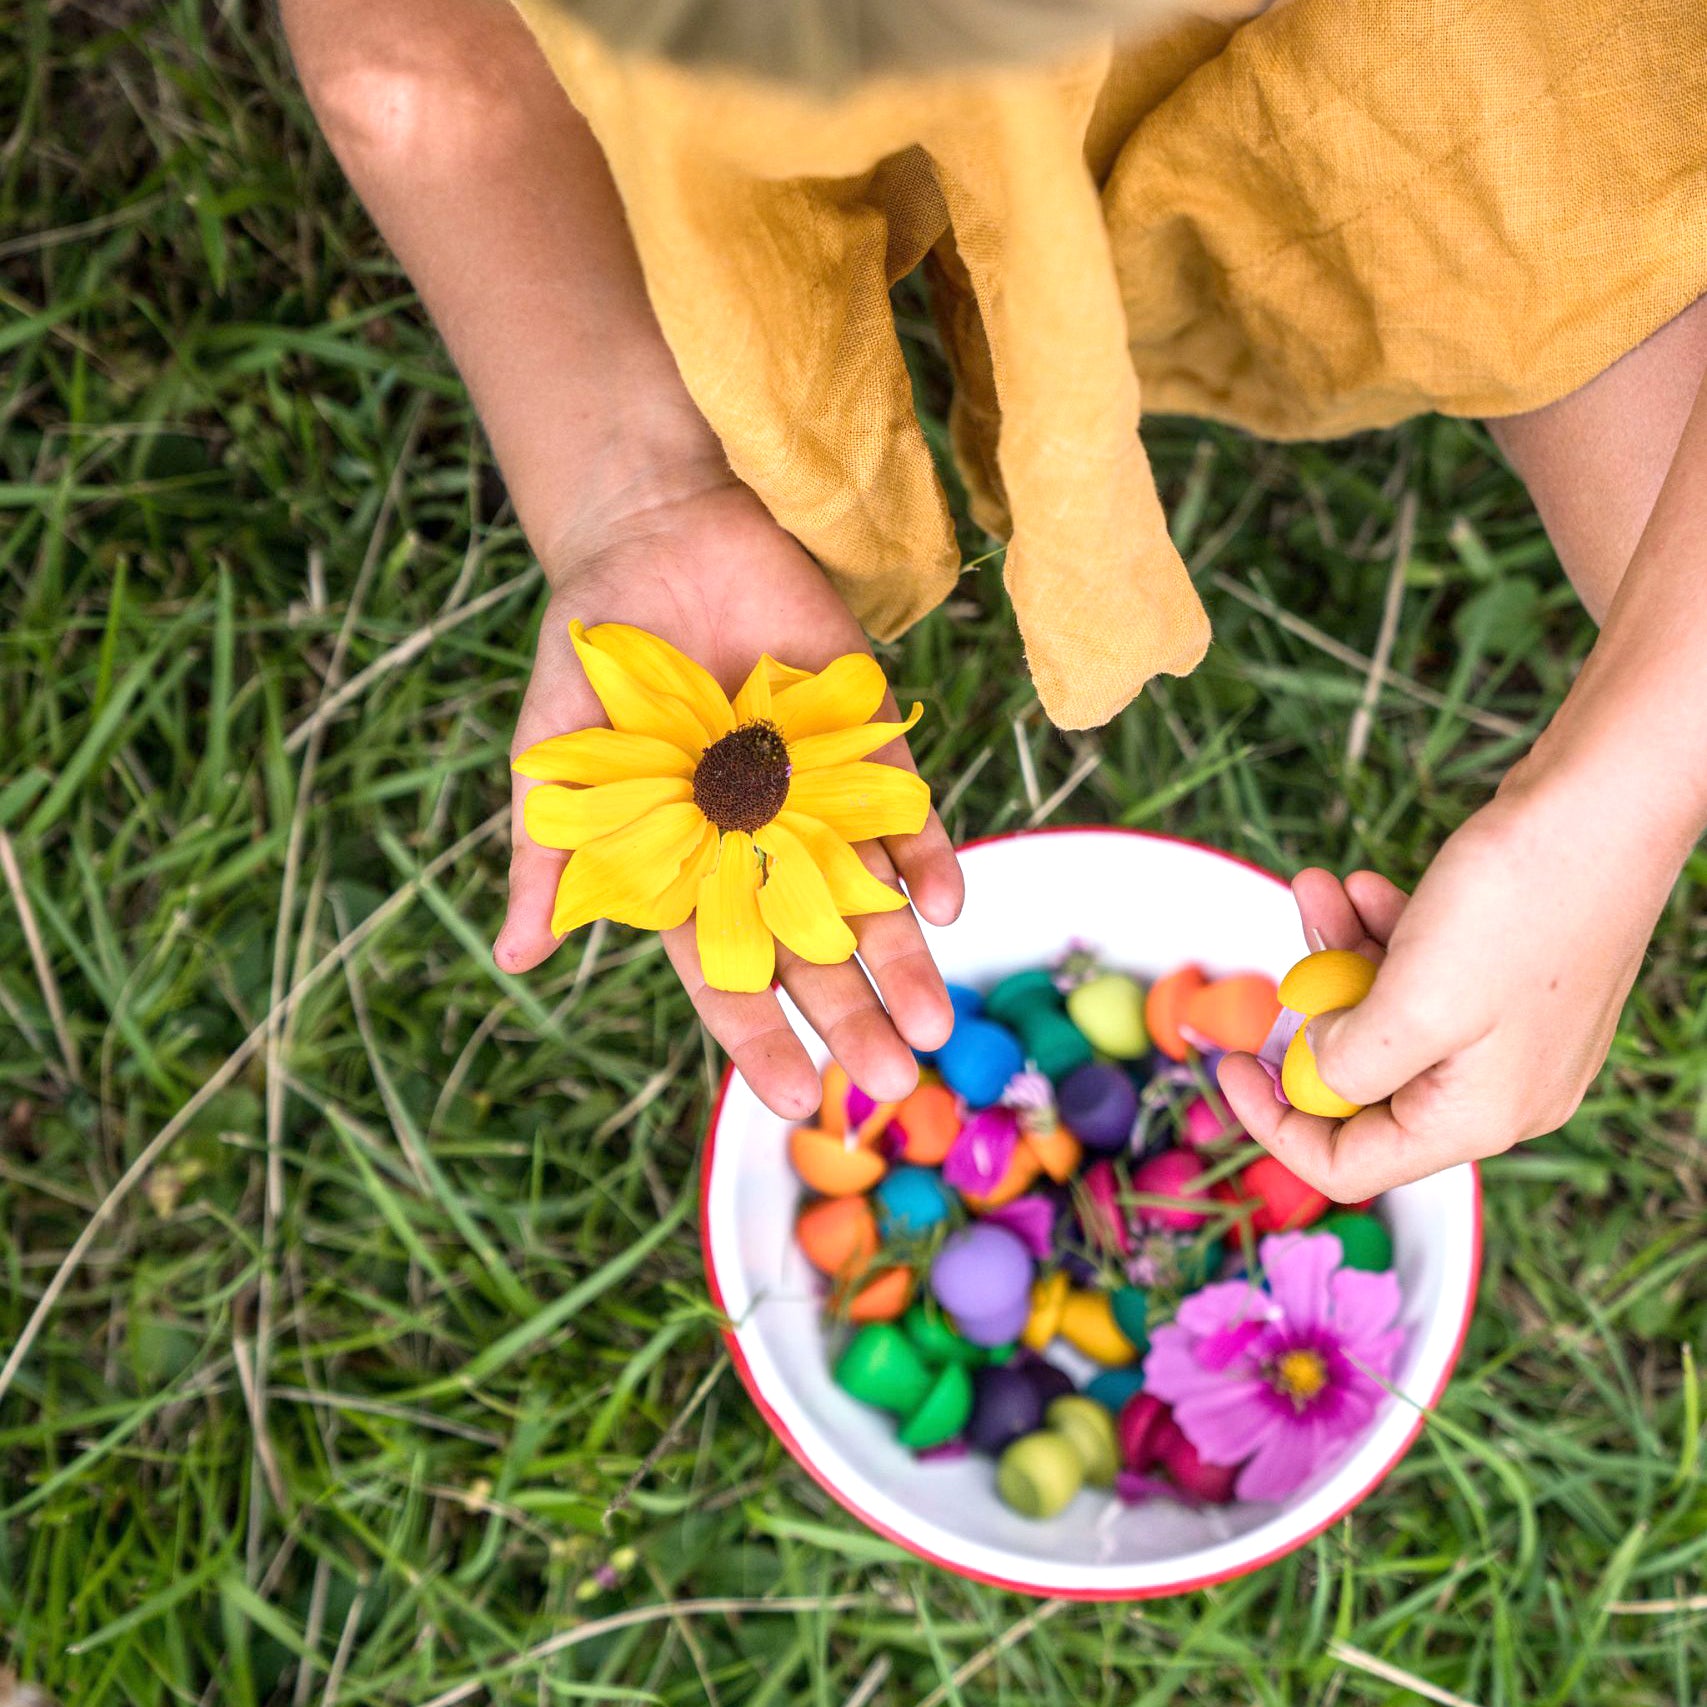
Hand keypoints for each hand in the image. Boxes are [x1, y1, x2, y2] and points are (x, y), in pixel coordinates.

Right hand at [495, 477, 963, 1119]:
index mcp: (690, 869)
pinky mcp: (863, 737)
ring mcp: (818, 795)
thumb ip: (549, 857)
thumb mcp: (555, 764)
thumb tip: (517, 960)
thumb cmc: (593, 663)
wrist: (655, 538)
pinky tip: (944, 902)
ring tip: (935, 1025)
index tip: (796, 1098)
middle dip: (850, 1015)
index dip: (760, 1035)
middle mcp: (762, 846)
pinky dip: (924, 851)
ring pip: (870, 894)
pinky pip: (903, 807)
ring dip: (905, 957)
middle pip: (813, 948)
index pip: (727, 969)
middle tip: (889, 1080)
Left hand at [1215, 771, 1679, 1197]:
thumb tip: (1315, 1068)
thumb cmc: (1520, 904)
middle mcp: (1496, 1088)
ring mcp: (1505, 1031)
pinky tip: (1363, 885)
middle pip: (1362, 1086)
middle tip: (1282, 961)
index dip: (1274, 1122)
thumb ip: (1349, 1061)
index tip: (1227, 1062)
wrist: (1608, 803)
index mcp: (1477, 1117)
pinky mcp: (1506, 976)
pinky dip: (1378, 933)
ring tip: (1317, 890)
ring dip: (1336, 956)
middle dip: (1310, 1017)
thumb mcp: (1412, 1003)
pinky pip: (1417, 973)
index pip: (1349, 1163)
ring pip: (1384, 1015)